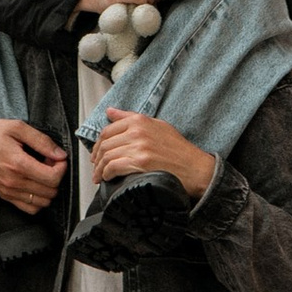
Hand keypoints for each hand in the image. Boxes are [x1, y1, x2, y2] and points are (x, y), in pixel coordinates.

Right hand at [0, 109, 67, 212]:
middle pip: (50, 192)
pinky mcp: (4, 195)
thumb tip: (59, 154)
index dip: (62, 167)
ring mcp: (8, 191)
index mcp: (17, 164)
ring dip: (48, 189)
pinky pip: (29, 209)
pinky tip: (34, 184)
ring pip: (42, 203)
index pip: (53, 178)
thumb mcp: (16, 127)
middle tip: (49, 163)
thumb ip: (41, 140)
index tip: (58, 158)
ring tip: (41, 173)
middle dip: (55, 176)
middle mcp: (13, 181)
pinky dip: (37, 199)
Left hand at [89, 109, 217, 199]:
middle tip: (96, 167)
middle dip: (96, 158)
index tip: (97, 153)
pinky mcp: (140, 163)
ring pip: (107, 156)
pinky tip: (108, 179)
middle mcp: (137, 131)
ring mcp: (138, 147)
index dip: (98, 144)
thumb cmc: (178, 149)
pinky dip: (107, 174)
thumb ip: (131, 117)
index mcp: (139, 121)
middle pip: (105, 144)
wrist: (195, 168)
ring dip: (99, 169)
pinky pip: (113, 167)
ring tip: (99, 176)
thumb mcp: (157, 125)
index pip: (107, 130)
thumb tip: (110, 112)